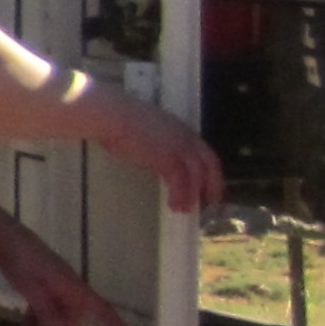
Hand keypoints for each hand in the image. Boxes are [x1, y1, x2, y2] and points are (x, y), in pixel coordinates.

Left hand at [0, 214, 133, 325]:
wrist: (2, 238)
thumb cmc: (20, 261)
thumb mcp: (32, 289)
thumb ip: (47, 313)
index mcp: (74, 287)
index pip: (103, 310)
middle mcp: (68, 288)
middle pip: (72, 318)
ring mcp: (53, 287)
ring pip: (55, 315)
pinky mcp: (38, 285)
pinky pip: (42, 309)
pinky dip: (34, 322)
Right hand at [94, 87, 225, 216]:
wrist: (112, 116)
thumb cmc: (118, 119)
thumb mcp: (146, 132)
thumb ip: (156, 143)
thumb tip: (154, 157)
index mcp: (181, 129)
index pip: (204, 152)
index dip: (209, 170)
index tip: (207, 184)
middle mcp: (186, 137)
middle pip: (209, 164)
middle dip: (213, 184)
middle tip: (210, 202)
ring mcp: (179, 147)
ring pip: (197, 175)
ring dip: (193, 194)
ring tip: (184, 209)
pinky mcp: (168, 158)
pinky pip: (180, 181)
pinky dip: (180, 195)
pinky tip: (173, 205)